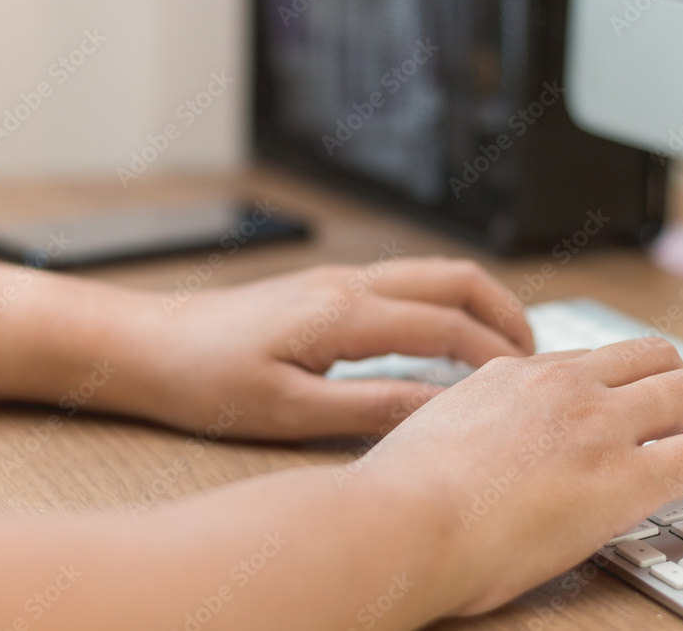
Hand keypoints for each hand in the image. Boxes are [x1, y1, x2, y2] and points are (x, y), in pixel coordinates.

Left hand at [145, 258, 534, 438]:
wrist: (152, 345)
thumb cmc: (206, 379)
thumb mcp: (291, 409)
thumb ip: (373, 405)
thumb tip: (439, 408)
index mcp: (344, 313)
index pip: (446, 325)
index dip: (492, 354)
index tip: (521, 384)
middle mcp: (349, 284)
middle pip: (454, 278)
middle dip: (503, 311)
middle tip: (531, 355)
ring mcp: (340, 279)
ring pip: (433, 274)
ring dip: (476, 303)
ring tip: (501, 346)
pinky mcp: (329, 288)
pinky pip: (407, 284)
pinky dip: (444, 304)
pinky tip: (444, 339)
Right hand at [362, 338, 682, 615]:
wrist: (399, 523)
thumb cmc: (401, 497)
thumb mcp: (436, 435)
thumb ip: (475, 427)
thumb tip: (487, 450)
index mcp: (515, 374)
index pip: (598, 361)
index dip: (630, 386)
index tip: (638, 414)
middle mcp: (563, 386)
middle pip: (657, 358)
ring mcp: (596, 424)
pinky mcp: (622, 477)